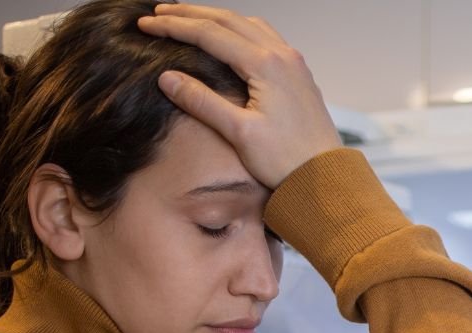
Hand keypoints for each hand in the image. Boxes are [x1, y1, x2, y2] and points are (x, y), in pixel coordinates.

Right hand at [137, 3, 342, 188]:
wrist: (326, 178)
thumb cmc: (287, 161)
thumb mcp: (239, 133)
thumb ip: (202, 102)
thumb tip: (167, 79)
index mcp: (266, 65)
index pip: (209, 34)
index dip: (174, 27)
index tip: (146, 25)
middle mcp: (283, 56)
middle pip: (228, 20)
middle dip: (190, 14)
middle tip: (159, 13)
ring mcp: (293, 63)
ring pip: (248, 25)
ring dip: (216, 18)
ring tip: (189, 18)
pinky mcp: (298, 75)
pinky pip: (265, 38)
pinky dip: (240, 30)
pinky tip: (230, 37)